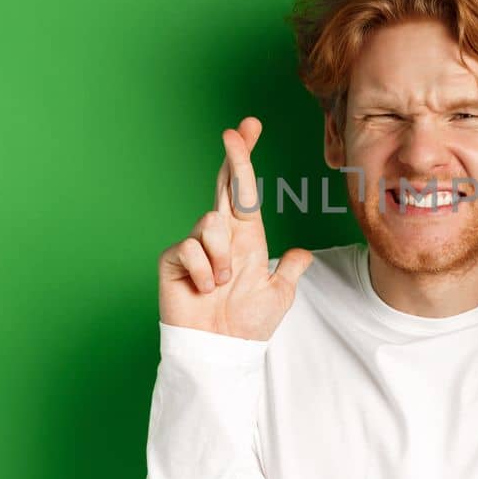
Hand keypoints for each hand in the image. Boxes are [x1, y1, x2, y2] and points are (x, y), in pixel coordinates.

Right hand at [157, 117, 312, 340]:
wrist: (221, 350)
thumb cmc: (247, 325)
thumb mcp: (280, 295)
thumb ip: (291, 270)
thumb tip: (303, 254)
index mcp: (247, 237)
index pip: (245, 191)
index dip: (246, 160)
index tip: (249, 128)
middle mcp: (221, 235)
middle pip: (224, 186)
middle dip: (234, 157)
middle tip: (236, 130)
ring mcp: (195, 245)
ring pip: (212, 223)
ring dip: (224, 259)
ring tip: (223, 285)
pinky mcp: (174, 260)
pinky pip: (192, 249)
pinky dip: (206, 274)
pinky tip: (204, 291)